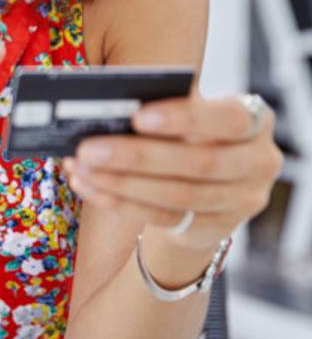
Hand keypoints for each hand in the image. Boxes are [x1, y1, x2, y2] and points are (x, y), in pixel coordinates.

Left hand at [63, 95, 283, 250]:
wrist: (208, 180)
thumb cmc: (191, 130)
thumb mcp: (188, 115)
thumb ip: (164, 110)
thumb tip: (109, 111)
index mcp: (255, 120)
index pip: (228, 119)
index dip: (184, 119)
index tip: (138, 116)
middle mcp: (259, 162)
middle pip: (197, 163)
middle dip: (136, 156)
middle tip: (87, 148)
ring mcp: (241, 201)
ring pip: (176, 195)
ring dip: (119, 182)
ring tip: (80, 167)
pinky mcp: (216, 228)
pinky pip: (162, 218)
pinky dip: (119, 202)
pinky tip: (88, 186)